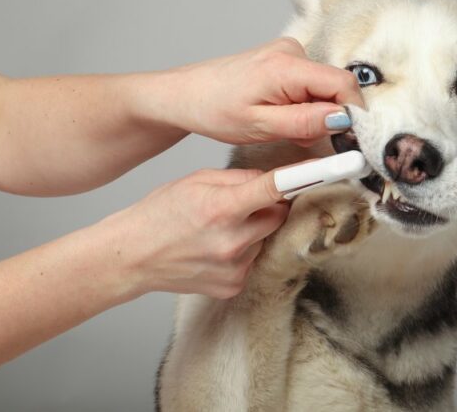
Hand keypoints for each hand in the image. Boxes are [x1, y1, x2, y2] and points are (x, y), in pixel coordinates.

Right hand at [104, 167, 287, 298]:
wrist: (131, 257)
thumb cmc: (158, 215)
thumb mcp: (196, 181)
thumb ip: (239, 178)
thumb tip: (271, 180)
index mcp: (221, 208)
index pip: (273, 190)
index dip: (301, 179)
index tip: (325, 170)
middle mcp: (231, 240)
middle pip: (278, 217)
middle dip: (268, 208)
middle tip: (241, 205)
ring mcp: (234, 267)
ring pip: (267, 239)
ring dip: (254, 231)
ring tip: (219, 230)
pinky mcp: (233, 285)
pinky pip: (255, 260)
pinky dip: (244, 252)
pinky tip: (216, 249)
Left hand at [143, 37, 363, 145]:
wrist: (186, 94)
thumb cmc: (214, 110)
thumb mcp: (261, 127)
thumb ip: (305, 123)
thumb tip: (343, 120)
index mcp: (286, 66)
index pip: (343, 84)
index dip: (353, 113)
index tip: (349, 140)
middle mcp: (292, 51)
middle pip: (336, 86)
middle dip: (330, 117)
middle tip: (303, 138)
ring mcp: (289, 51)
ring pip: (325, 87)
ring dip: (315, 113)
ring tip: (284, 128)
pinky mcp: (286, 58)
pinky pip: (311, 84)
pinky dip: (305, 104)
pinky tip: (282, 116)